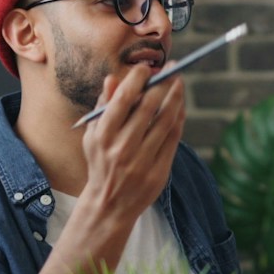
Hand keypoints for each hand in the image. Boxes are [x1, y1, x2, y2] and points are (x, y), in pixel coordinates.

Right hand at [78, 65, 185, 224]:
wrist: (109, 205)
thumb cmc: (100, 163)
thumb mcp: (93, 136)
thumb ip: (103, 107)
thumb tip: (113, 79)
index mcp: (103, 136)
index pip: (122, 100)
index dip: (136, 80)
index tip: (146, 68)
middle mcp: (122, 148)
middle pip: (148, 107)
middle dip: (162, 83)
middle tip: (172, 68)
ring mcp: (142, 161)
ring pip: (165, 121)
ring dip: (175, 98)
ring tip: (179, 82)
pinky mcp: (159, 172)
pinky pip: (173, 139)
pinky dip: (178, 119)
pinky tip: (180, 106)